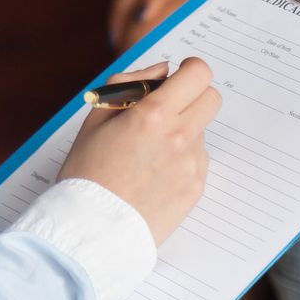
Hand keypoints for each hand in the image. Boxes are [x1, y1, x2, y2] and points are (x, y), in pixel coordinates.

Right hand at [59, 59, 221, 244]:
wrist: (91, 229)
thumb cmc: (87, 172)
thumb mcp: (97, 117)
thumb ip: (130, 83)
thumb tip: (163, 70)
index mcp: (153, 114)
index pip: (198, 74)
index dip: (190, 70)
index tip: (179, 77)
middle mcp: (179, 137)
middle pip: (212, 98)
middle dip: (194, 96)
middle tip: (169, 109)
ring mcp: (191, 164)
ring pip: (203, 131)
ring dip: (185, 130)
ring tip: (149, 153)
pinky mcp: (196, 187)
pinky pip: (198, 160)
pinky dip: (182, 159)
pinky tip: (155, 174)